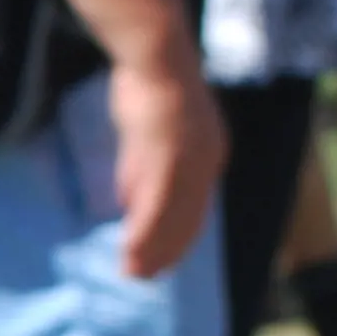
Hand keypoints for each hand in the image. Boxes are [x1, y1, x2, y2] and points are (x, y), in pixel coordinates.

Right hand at [106, 40, 224, 279]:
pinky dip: (144, 232)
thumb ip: (140, 171)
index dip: (176, 238)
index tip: (159, 260)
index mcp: (208, 155)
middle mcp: (206, 163)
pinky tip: (130, 251)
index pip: (195, 208)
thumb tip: (128, 202)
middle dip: (165, 252)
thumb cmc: (148, 86)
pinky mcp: (169, 158)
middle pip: (187, 220)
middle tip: (143, 278)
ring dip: (152, 250)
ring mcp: (189, 162)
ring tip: (133, 273)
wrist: (155, 57)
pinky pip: (156, 205)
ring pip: (172, 218)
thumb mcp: (146, 136)